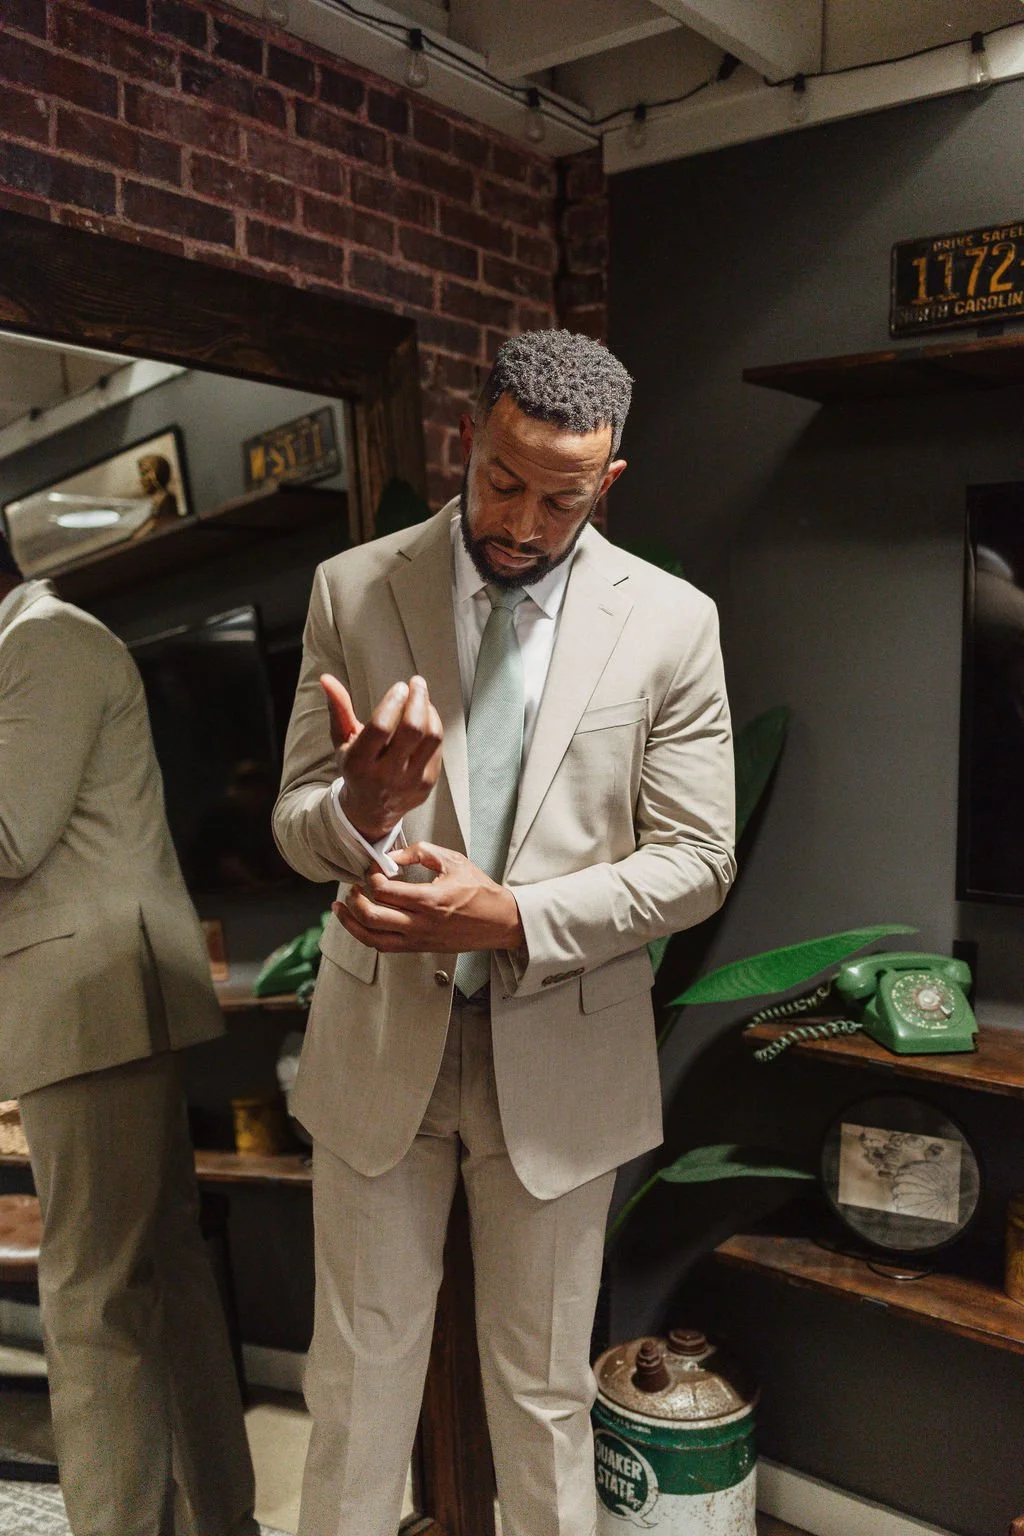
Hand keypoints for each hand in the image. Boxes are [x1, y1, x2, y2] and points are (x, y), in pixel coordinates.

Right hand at [321, 674, 442, 841]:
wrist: (370, 810)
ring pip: (431, 738)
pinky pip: (438, 748)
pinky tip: (427, 717)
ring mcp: (409, 782)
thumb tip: (327, 678)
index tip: (399, 687)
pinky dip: (435, 726)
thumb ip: (338, 709)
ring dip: (430, 711)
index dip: (394, 701)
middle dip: (417, 699)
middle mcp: (385, 776)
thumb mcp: (341, 741)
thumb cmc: (355, 768)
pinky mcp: (427, 784)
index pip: (381, 727)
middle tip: (417, 683)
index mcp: (359, 764)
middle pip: (411, 730)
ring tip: (422, 698)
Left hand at [332, 842, 525, 953]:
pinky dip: (367, 936)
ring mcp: (419, 939)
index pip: (385, 891)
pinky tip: (359, 923)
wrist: (498, 921)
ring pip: (373, 938)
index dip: (371, 877)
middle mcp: (421, 924)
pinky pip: (385, 947)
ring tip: (341, 908)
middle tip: (353, 886)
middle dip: (355, 900)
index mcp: (430, 900)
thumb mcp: (453, 861)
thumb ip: (420, 853)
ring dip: (351, 923)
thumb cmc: (479, 890)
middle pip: (373, 916)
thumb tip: (392, 856)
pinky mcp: (419, 947)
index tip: (373, 868)